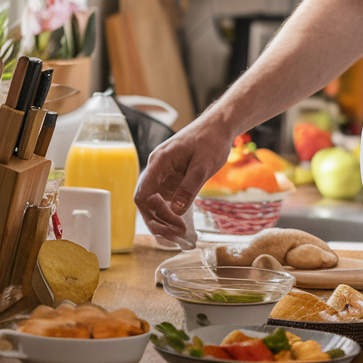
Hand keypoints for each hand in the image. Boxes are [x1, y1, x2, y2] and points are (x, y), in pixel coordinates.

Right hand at [134, 114, 234, 239]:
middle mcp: (156, 169)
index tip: (175, 223)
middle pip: (146, 202)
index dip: (154, 213)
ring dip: (163, 220)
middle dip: (159, 221)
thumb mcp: (203, 165)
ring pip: (154, 203)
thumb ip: (189, 187)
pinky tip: (181, 226)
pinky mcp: (172, 179)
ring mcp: (163, 175)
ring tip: (179, 236)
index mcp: (159, 162)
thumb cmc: (211, 140)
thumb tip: (175, 211)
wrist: (219, 126)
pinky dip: (171, 214)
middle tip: (178, 236)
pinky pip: (165, 200)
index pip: (143, 194)